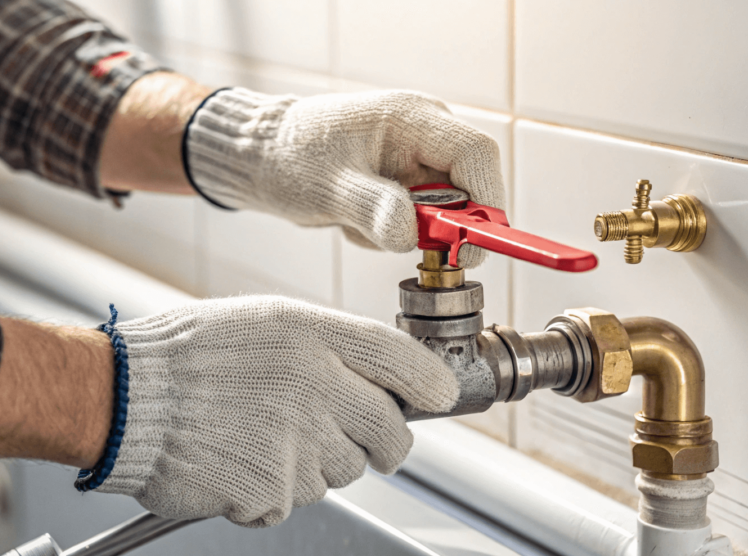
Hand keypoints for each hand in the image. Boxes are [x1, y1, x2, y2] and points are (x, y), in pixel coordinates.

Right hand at [93, 296, 458, 526]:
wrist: (124, 398)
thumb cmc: (188, 355)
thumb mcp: (265, 321)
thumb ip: (326, 345)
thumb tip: (374, 376)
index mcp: (311, 337)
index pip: (400, 359)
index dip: (431, 382)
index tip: (440, 396)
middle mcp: (313, 387)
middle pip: (390, 433)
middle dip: (382, 441)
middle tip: (355, 436)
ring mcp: (295, 443)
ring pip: (342, 471)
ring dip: (315, 462)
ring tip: (262, 435)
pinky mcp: (272, 490)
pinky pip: (294, 500)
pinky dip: (272, 490)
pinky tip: (239, 459)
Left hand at [184, 89, 505, 266]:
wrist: (262, 157)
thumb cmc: (290, 158)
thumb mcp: (329, 188)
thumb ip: (373, 209)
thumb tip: (412, 234)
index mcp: (413, 118)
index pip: (477, 155)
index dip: (485, 203)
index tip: (468, 246)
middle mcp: (424, 135)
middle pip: (468, 189)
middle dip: (438, 227)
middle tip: (394, 239)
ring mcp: (415, 160)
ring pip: (442, 213)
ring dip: (405, 232)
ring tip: (356, 221)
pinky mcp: (404, 183)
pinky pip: (417, 221)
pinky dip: (390, 232)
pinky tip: (354, 219)